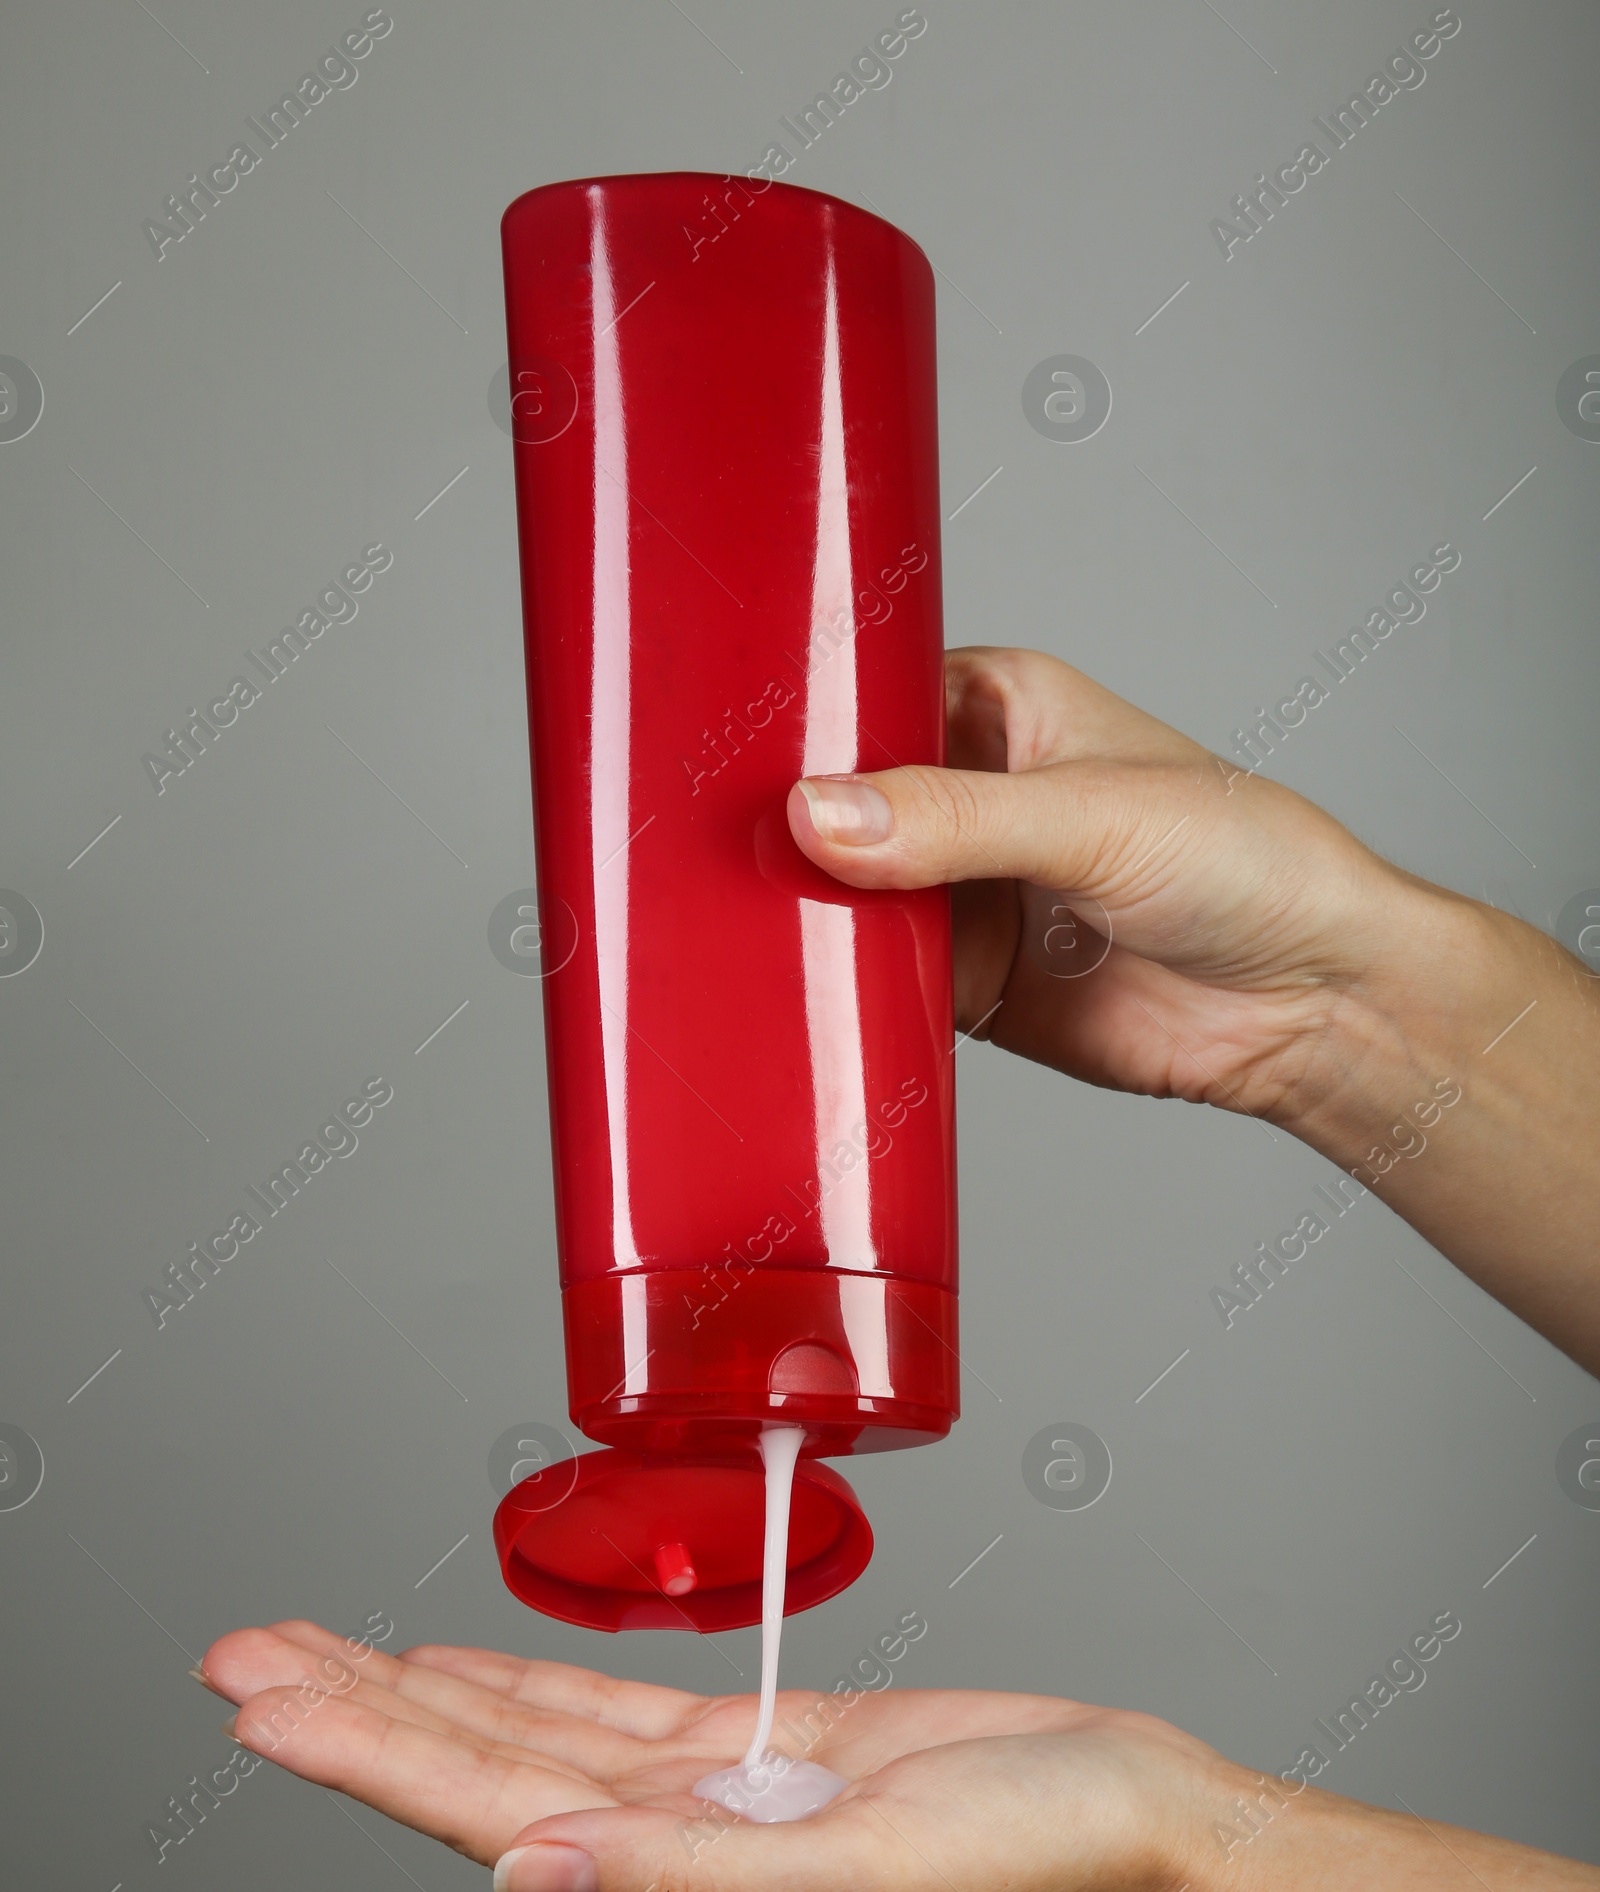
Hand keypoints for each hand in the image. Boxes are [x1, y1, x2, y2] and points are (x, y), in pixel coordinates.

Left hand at [201, 1619, 1599, 1891]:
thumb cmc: (1037, 1865)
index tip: (262, 1703)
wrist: (1145, 1831)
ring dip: (422, 1691)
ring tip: (319, 1652)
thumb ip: (683, 1879)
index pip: (483, 1816)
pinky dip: (530, 1683)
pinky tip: (469, 1666)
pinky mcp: (768, 1751)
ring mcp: (719, 1805)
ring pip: (533, 1737)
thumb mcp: (860, 1878)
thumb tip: (518, 1877)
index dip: (364, 1755)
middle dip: (356, 1711)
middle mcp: (680, 1856)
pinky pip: (615, 1713)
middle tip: (244, 1655)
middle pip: (480, 1771)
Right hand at [787, 645, 1599, 1373]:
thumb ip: (954, 819)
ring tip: (721, 927)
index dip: (795, 724)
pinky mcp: (961, 987)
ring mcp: (958, 896)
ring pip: (842, 902)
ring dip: (799, 921)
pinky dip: (837, 999)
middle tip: (695, 852)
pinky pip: (873, 989)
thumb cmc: (1245, 862)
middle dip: (780, 833)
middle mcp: (963, 796)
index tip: (714, 751)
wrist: (1308, 1006)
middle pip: (834, 807)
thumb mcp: (1093, 818)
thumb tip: (823, 816)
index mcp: (995, 706)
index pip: (864, 697)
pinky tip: (788, 1000)